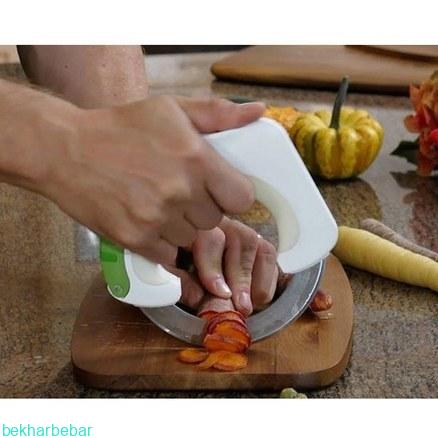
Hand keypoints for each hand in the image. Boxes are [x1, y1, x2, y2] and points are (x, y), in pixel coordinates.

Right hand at [40, 95, 264, 263]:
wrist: (66, 150)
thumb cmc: (121, 127)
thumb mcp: (171, 109)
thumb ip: (219, 114)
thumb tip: (258, 112)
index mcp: (196, 159)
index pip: (242, 198)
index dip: (234, 195)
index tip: (221, 189)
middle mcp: (179, 192)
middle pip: (215, 219)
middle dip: (204, 208)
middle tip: (183, 193)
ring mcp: (156, 219)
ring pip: (192, 238)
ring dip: (183, 227)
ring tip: (161, 205)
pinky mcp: (135, 239)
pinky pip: (169, 255)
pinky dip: (164, 243)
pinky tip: (151, 222)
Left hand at [179, 217, 278, 315]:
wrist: (187, 258)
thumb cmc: (176, 263)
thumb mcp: (168, 271)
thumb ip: (180, 282)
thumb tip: (198, 297)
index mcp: (195, 226)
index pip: (210, 239)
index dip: (215, 267)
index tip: (220, 292)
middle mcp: (221, 224)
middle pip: (241, 240)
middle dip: (241, 277)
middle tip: (241, 306)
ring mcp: (241, 231)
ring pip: (259, 245)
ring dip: (255, 280)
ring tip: (248, 305)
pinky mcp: (257, 243)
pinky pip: (269, 256)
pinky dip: (267, 280)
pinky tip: (256, 298)